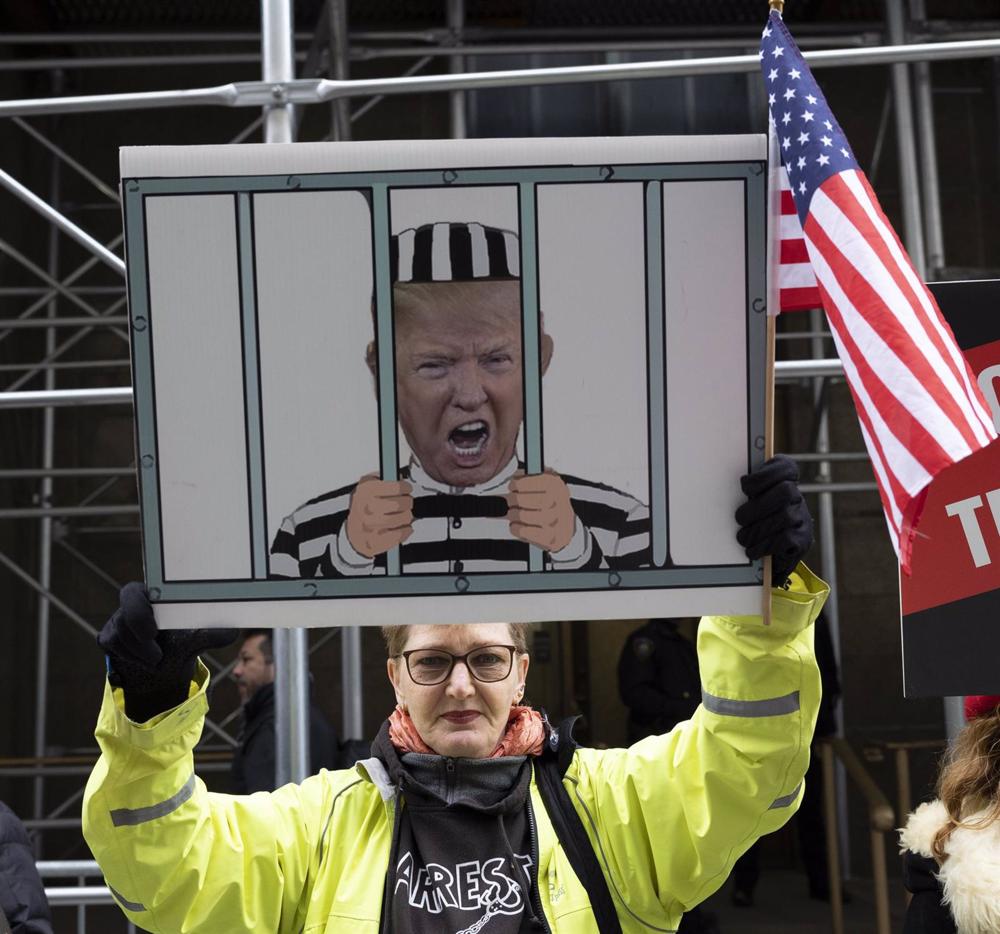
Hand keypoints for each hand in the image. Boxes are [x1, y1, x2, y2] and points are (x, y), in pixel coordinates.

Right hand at [98, 582, 236, 721]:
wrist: (164, 665)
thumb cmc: (182, 641)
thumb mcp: (199, 638)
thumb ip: (213, 633)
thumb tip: (233, 632)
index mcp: (153, 595)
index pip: (134, 590)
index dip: (139, 606)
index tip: (154, 629)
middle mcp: (131, 604)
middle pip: (123, 612)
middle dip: (138, 631)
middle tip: (156, 653)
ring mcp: (116, 621)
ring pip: (119, 634)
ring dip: (139, 652)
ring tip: (157, 659)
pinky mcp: (107, 638)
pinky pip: (113, 647)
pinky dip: (130, 659)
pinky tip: (145, 662)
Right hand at [345, 474, 413, 557]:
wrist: (354, 529)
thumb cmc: (365, 504)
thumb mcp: (369, 483)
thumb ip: (385, 477)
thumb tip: (400, 477)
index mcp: (366, 490)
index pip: (396, 487)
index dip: (405, 487)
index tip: (406, 488)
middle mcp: (366, 508)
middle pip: (399, 504)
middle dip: (407, 502)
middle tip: (406, 501)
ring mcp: (369, 526)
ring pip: (401, 519)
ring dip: (407, 516)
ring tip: (404, 514)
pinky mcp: (375, 541)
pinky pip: (398, 536)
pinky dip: (405, 531)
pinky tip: (403, 526)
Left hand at [506, 469, 576, 552]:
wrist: (563, 524)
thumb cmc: (548, 500)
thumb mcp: (542, 482)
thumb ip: (529, 475)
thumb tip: (516, 476)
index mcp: (557, 486)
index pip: (540, 482)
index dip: (521, 483)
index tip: (512, 485)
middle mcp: (560, 503)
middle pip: (535, 500)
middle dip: (516, 499)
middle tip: (511, 500)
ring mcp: (556, 522)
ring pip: (527, 516)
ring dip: (514, 514)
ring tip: (512, 512)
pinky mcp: (550, 538)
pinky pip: (527, 532)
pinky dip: (516, 528)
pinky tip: (515, 524)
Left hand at [735, 455, 812, 586]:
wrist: (771, 551)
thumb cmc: (753, 519)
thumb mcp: (748, 500)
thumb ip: (743, 490)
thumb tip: (718, 481)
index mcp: (784, 482)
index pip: (785, 466)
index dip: (764, 475)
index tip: (745, 487)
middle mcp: (797, 497)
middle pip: (785, 491)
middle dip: (758, 506)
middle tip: (739, 518)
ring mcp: (801, 518)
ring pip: (785, 517)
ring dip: (758, 530)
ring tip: (742, 538)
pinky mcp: (802, 539)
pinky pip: (787, 539)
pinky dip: (765, 546)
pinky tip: (752, 551)